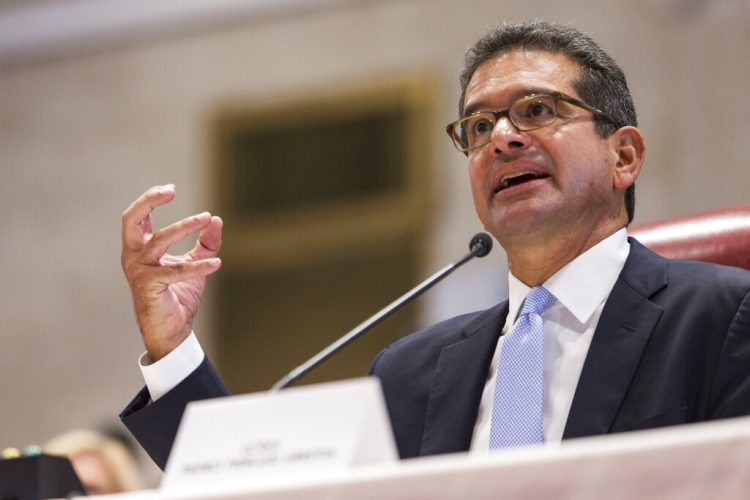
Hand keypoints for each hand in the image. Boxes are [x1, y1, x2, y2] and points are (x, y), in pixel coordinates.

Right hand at [121, 185, 222, 360]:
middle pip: (131, 220)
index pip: (137, 217)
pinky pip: (176, 271)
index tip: (171, 189)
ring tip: (206, 218)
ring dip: (184, 226)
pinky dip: (198, 266)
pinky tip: (217, 264)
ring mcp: (138, 271)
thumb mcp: (195, 263)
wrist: (172, 330)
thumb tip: (217, 220)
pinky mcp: (148, 286)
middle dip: (148, 201)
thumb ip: (206, 243)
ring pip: (158, 240)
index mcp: (140, 249)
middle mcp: (133, 256)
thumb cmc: (178, 295)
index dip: (150, 199)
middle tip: (170, 191)